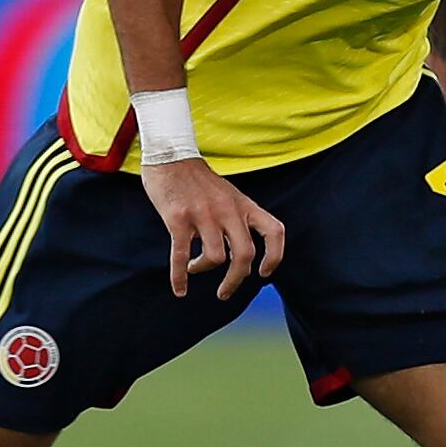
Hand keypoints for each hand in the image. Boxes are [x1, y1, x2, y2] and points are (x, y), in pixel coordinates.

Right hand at [139, 157, 283, 300]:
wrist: (170, 154)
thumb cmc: (198, 179)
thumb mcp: (228, 194)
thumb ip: (238, 217)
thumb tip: (242, 252)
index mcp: (243, 205)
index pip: (274, 231)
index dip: (275, 256)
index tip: (263, 272)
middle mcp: (228, 210)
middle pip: (245, 255)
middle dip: (236, 279)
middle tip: (225, 292)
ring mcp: (203, 214)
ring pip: (216, 258)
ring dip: (204, 269)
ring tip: (195, 267)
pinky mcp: (178, 219)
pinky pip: (181, 256)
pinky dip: (180, 278)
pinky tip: (180, 289)